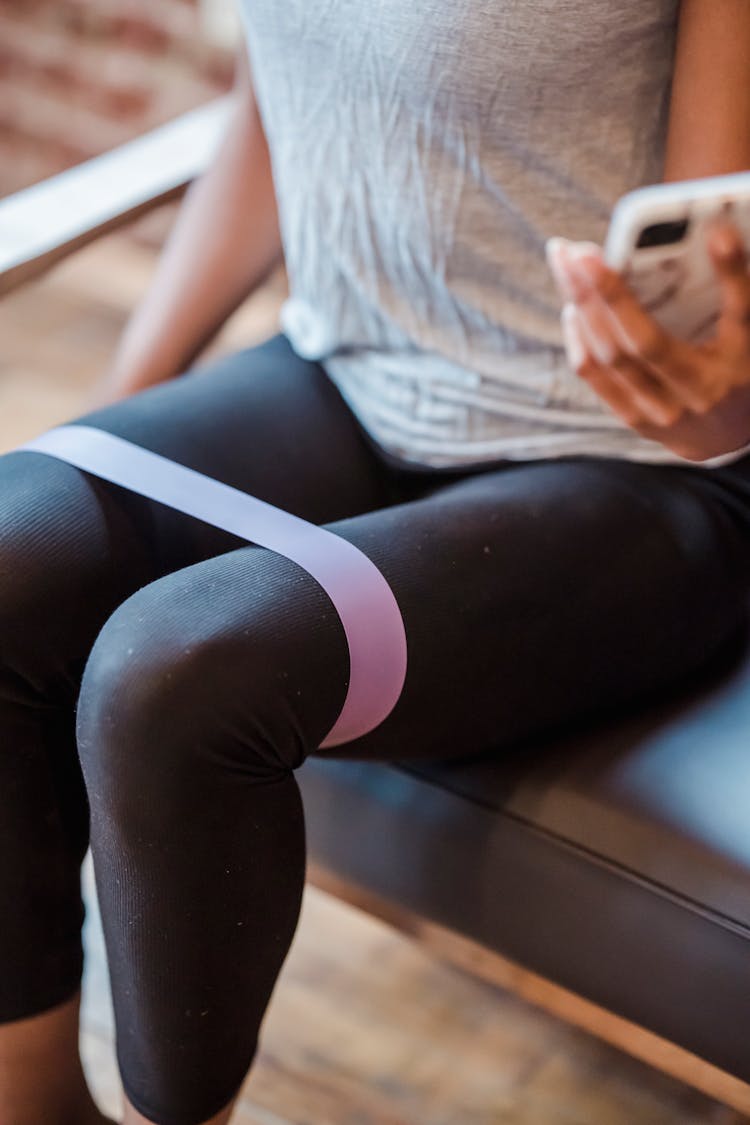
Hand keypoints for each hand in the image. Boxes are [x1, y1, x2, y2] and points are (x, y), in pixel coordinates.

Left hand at [546, 222, 749, 460]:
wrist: (736, 436)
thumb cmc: (745, 369)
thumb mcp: (749, 330)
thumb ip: (737, 284)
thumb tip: (717, 232)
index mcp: (705, 381)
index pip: (647, 341)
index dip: (614, 298)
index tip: (588, 255)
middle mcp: (672, 404)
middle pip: (613, 347)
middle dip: (585, 294)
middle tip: (565, 250)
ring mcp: (648, 415)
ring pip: (597, 361)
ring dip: (578, 310)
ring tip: (567, 269)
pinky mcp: (631, 419)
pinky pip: (593, 377)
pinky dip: (578, 340)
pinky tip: (574, 309)